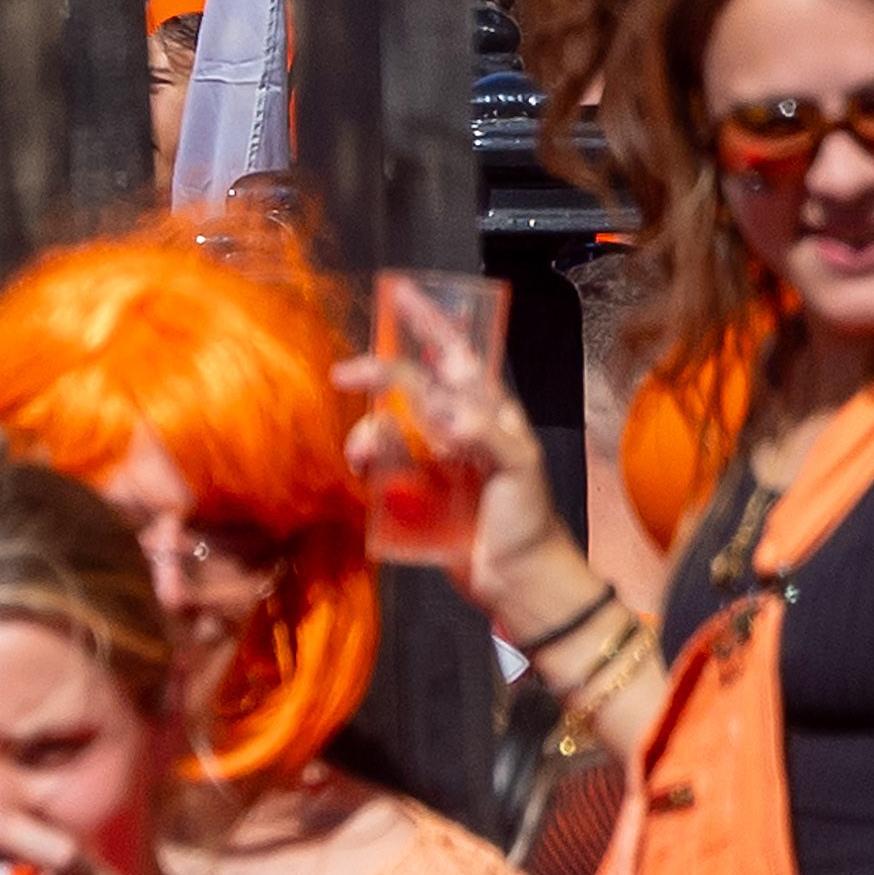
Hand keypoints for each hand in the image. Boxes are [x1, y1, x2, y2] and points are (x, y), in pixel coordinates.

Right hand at [331, 339, 577, 633]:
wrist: (515, 581)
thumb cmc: (527, 521)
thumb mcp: (519, 469)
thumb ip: (487, 432)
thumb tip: (443, 405)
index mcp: (487, 412)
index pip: (456, 354)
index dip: (430, 322)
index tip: (401, 293)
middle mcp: (456, 426)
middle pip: (409, 384)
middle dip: (378, 374)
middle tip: (345, 376)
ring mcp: (432, 458)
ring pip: (387, 423)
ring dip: (370, 431)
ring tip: (365, 457)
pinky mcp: (411, 489)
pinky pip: (379, 463)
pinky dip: (366, 461)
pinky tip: (364, 470)